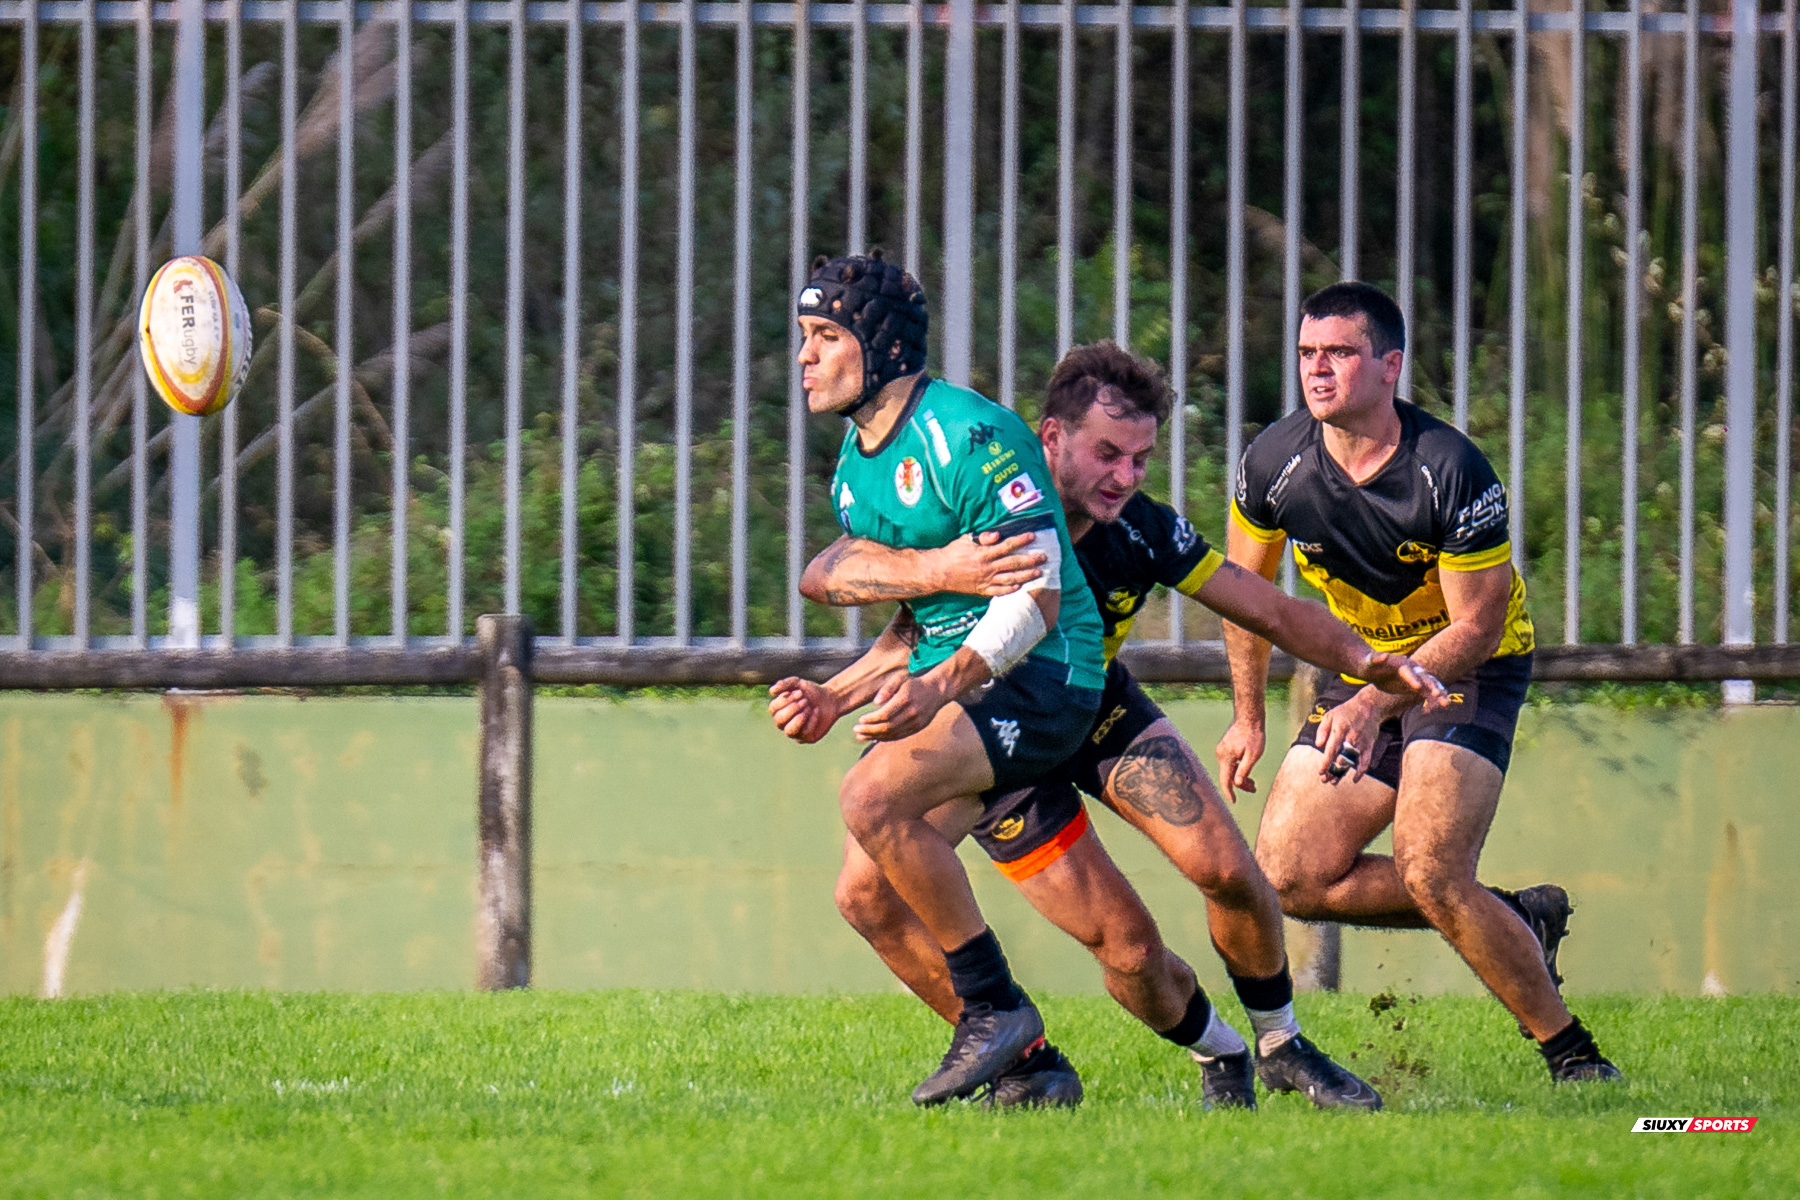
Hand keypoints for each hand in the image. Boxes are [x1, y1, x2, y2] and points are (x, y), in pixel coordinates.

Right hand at [768, 677, 839, 743]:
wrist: (830, 698)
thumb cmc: (811, 692)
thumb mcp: (798, 683)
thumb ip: (784, 684)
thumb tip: (771, 691)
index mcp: (779, 710)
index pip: (773, 709)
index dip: (785, 701)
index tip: (800, 692)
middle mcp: (784, 723)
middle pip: (779, 721)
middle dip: (793, 709)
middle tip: (805, 700)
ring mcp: (795, 732)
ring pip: (789, 731)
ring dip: (800, 717)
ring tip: (809, 707)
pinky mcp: (807, 738)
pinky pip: (805, 733)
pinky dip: (812, 719)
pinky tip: (817, 711)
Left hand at [852, 674, 949, 741]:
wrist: (936, 691)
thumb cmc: (913, 683)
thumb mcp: (899, 679)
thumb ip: (886, 688)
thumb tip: (875, 703)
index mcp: (905, 699)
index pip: (885, 714)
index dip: (871, 719)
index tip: (859, 720)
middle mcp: (912, 712)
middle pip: (888, 727)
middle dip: (870, 730)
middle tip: (856, 731)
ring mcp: (916, 722)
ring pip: (893, 734)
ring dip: (875, 736)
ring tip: (861, 736)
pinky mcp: (917, 728)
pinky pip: (899, 736)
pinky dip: (886, 738)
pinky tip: (874, 738)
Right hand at [927, 530, 1045, 596]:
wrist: (939, 572)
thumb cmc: (952, 553)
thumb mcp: (965, 540)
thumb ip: (983, 537)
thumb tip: (998, 535)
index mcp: (983, 553)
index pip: (1006, 546)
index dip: (1021, 541)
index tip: (1033, 536)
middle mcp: (987, 568)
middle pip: (1013, 563)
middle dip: (1030, 560)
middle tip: (1044, 557)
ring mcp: (985, 581)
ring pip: (1010, 579)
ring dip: (1026, 576)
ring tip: (1039, 573)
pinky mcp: (982, 590)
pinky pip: (999, 592)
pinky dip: (1010, 590)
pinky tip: (1020, 587)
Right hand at [1213, 718, 1265, 802]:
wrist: (1249, 717)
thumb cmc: (1254, 735)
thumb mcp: (1253, 755)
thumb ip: (1244, 770)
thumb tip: (1237, 783)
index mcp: (1226, 757)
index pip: (1225, 780)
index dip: (1229, 792)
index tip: (1233, 802)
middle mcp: (1220, 754)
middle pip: (1227, 776)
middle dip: (1239, 785)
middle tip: (1254, 789)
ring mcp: (1221, 751)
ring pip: (1228, 770)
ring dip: (1239, 777)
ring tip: (1253, 783)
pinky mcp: (1224, 749)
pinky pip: (1229, 764)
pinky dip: (1237, 770)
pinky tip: (1247, 772)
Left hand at [1313, 693, 1382, 783]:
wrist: (1369, 706)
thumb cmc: (1346, 712)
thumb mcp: (1329, 715)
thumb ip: (1322, 730)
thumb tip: (1318, 745)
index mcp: (1339, 730)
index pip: (1331, 750)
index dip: (1326, 763)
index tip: (1320, 772)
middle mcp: (1351, 738)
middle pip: (1341, 759)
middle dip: (1332, 771)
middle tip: (1324, 780)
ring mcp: (1361, 743)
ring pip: (1351, 762)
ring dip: (1342, 774)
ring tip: (1334, 782)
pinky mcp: (1369, 746)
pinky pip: (1366, 762)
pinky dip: (1361, 772)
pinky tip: (1354, 779)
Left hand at [1357, 650, 1450, 711]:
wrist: (1374, 668)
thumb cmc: (1370, 664)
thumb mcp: (1370, 661)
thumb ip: (1376, 659)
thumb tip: (1383, 655)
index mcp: (1402, 664)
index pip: (1409, 671)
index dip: (1413, 679)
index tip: (1417, 687)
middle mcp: (1412, 670)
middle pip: (1425, 678)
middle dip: (1432, 686)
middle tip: (1438, 695)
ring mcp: (1416, 678)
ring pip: (1431, 686)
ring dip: (1439, 694)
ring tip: (1446, 704)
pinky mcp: (1416, 686)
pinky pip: (1428, 694)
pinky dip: (1432, 700)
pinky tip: (1434, 709)